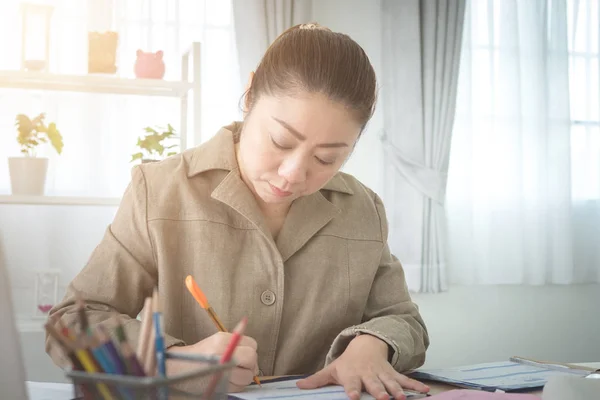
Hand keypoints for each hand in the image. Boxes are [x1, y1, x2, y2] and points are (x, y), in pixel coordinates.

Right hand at [166, 332, 258, 391]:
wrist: (179, 367)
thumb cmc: (202, 354)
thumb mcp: (218, 341)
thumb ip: (237, 345)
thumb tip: (254, 357)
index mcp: (223, 339)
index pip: (252, 345)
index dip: (251, 352)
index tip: (245, 357)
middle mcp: (222, 352)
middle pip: (251, 358)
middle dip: (251, 365)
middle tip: (243, 367)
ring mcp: (220, 369)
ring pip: (247, 376)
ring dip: (244, 377)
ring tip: (234, 375)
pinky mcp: (219, 384)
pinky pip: (238, 387)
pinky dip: (237, 386)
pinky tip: (228, 381)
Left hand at [297, 334, 428, 399]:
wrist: (365, 345)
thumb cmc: (347, 363)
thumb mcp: (332, 369)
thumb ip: (317, 380)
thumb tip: (298, 387)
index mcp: (352, 375)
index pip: (352, 384)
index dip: (353, 390)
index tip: (354, 396)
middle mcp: (368, 374)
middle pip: (374, 384)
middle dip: (379, 391)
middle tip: (383, 399)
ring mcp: (382, 374)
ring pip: (391, 383)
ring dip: (397, 390)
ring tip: (402, 398)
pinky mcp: (393, 374)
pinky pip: (405, 380)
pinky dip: (415, 385)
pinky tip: (425, 391)